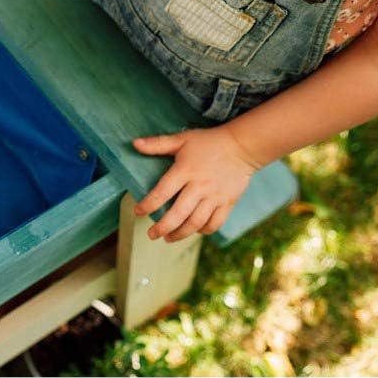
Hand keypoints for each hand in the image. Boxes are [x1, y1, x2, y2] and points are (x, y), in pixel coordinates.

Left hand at [133, 126, 263, 240]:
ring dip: (181, 233)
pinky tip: (193, 231)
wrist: (242, 147)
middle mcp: (200, 186)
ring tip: (168, 238)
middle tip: (151, 234)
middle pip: (179, 213)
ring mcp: (215, 196)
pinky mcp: (228, 202)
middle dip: (163, 227)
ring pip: (196, 222)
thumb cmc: (208, 142)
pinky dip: (204, 230)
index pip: (163, 191)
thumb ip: (157, 143)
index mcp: (185, 171)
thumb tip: (134, 144)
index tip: (138, 212)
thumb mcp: (182, 139)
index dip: (149, 204)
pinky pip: (215, 222)